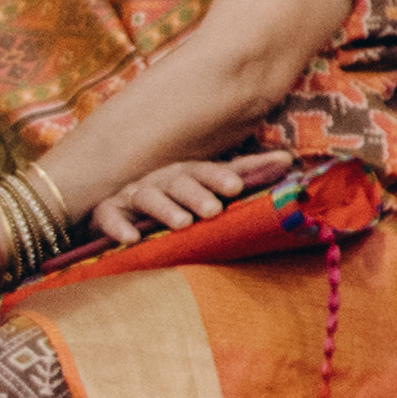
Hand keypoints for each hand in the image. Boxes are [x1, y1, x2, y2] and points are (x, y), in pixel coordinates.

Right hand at [87, 155, 270, 242]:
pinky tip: (130, 239)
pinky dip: (117, 226)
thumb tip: (288, 158)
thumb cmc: (177, 198)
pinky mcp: (107, 213)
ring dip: (164, 209)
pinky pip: (108, 217)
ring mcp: (133, 195)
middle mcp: (162, 179)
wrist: (122, 209)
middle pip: (179, 181)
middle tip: (213, 210)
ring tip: (181, 223)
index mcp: (188, 173)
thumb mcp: (210, 186)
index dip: (220, 177)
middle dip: (196, 194)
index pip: (207, 171)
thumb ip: (248, 173)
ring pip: (148, 196)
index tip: (236, 188)